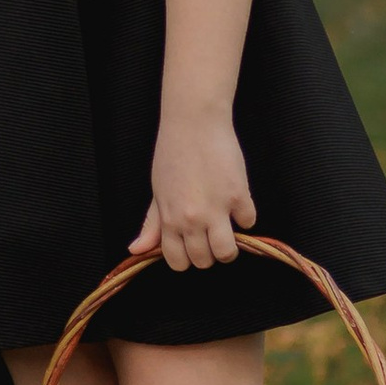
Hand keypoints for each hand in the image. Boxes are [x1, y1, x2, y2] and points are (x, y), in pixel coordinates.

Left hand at [133, 110, 255, 270]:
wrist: (193, 123)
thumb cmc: (173, 154)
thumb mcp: (158, 190)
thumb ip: (152, 224)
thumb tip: (137, 250)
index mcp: (168, 218)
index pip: (176, 261)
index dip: (185, 259)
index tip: (190, 246)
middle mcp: (191, 219)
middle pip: (203, 261)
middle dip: (207, 253)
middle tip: (209, 235)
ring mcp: (216, 209)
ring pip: (227, 253)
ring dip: (228, 246)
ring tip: (226, 229)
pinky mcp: (239, 196)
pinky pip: (249, 222)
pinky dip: (245, 215)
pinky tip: (237, 202)